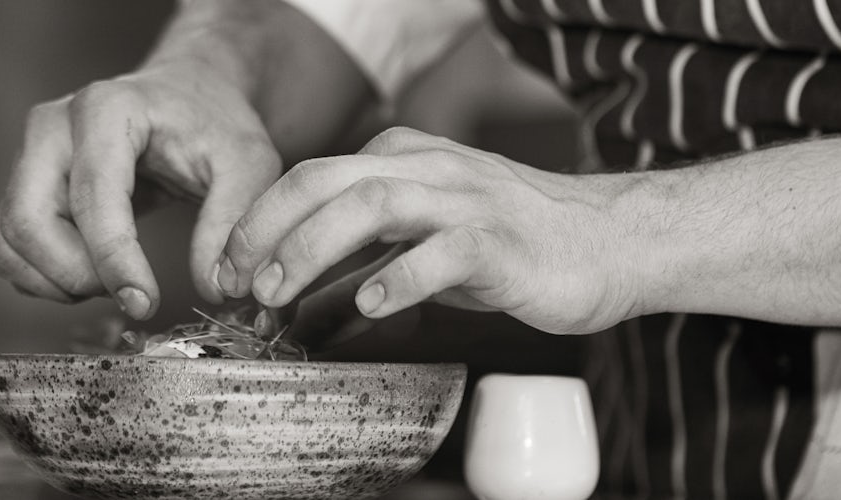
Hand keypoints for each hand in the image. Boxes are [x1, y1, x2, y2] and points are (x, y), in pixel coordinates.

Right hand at [0, 63, 280, 318]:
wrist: (187, 97)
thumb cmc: (214, 123)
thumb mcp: (249, 163)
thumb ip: (232, 222)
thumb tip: (214, 285)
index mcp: (106, 110)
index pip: (91, 197)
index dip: (113, 260)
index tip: (144, 303)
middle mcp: (53, 127)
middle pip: (28, 222)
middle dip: (77, 275)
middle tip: (132, 292)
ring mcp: (30, 154)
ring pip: (11, 241)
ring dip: (58, 282)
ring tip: (118, 280)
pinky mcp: (24, 184)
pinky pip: (9, 248)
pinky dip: (44, 278)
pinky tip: (94, 274)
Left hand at [219, 127, 641, 334]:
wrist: (610, 243)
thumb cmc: (518, 246)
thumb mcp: (428, 247)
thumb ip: (367, 266)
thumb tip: (301, 308)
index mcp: (407, 161)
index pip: (313, 177)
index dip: (260, 223)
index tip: (230, 272)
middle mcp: (431, 169)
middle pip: (328, 180)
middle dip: (270, 229)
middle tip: (239, 281)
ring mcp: (467, 200)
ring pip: (375, 201)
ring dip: (314, 246)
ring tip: (280, 291)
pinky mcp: (501, 240)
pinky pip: (443, 251)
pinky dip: (399, 276)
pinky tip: (369, 303)